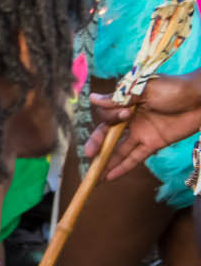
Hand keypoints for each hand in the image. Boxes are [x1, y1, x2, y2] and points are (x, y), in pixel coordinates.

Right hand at [84, 71, 200, 177]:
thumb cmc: (176, 88)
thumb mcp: (146, 89)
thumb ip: (121, 97)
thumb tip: (93, 99)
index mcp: (126, 103)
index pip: (107, 114)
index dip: (110, 117)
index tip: (124, 115)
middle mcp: (130, 119)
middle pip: (107, 134)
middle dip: (97, 144)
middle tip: (90, 154)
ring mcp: (141, 133)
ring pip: (118, 149)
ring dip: (106, 161)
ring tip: (92, 174)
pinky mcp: (153, 144)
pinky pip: (134, 158)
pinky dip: (122, 168)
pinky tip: (108, 177)